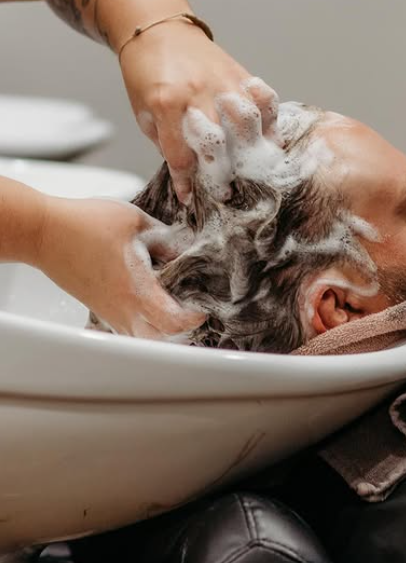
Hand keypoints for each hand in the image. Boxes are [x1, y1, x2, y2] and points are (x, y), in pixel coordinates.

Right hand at [37, 195, 205, 338]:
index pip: (172, 322)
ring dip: (162, 330)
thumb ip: (168, 239)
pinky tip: (151, 302)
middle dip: (181, 332)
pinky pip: (128, 326)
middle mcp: (123, 308)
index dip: (193, 318)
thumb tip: (188, 251)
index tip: (203, 305)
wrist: (45, 232)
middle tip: (192, 311)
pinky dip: (144, 323)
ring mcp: (108, 311)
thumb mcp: (137, 222)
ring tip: (176, 308)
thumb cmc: (86, 224)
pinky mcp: (99, 307)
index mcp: (136, 289)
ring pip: (142, 336)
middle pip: (159, 340)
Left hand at [120, 20, 279, 203]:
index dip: (186, 182)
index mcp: (165, 104)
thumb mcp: (143, 113)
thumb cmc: (145, 73)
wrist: (156, 29)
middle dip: (222, 174)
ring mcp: (222, 81)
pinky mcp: (239, 72)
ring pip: (247, 122)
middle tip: (225, 191)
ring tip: (253, 168)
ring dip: (252, 149)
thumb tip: (190, 173)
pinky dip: (270, 119)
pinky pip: (263, 98)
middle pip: (217, 144)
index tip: (191, 198)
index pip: (181, 155)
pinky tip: (269, 136)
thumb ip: (167, 142)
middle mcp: (197, 93)